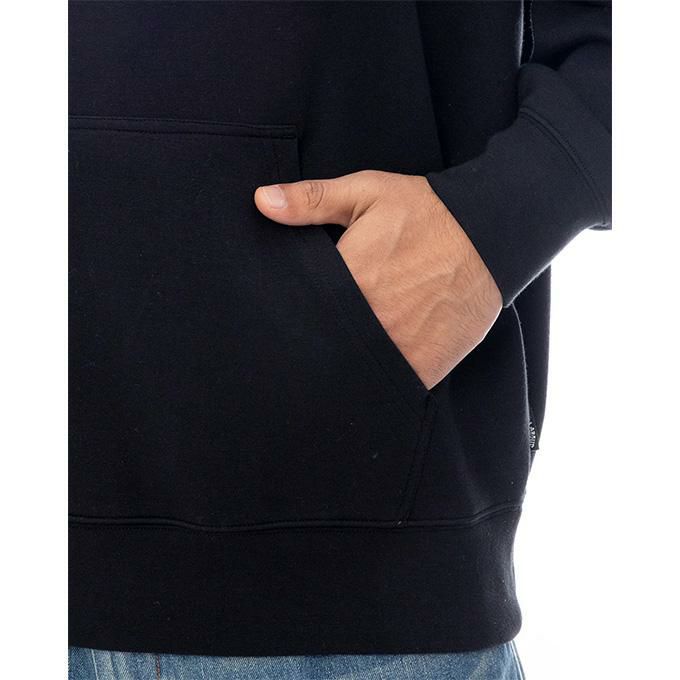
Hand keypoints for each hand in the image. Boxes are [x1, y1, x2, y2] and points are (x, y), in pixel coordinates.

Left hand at [254, 170, 501, 389]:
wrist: (490, 235)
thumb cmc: (425, 212)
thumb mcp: (366, 193)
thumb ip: (312, 200)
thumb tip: (261, 201)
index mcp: (349, 280)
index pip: (301, 310)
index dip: (290, 316)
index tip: (285, 318)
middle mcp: (371, 320)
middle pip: (325, 345)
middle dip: (315, 343)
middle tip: (310, 340)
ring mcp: (399, 348)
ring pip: (355, 370)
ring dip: (345, 364)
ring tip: (337, 357)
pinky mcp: (425, 367)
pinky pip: (390, 387)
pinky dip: (376, 383)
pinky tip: (368, 372)